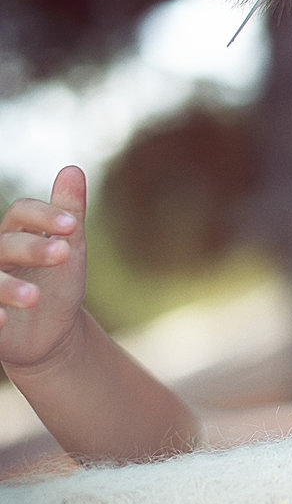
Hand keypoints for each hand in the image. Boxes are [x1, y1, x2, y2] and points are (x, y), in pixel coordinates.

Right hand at [0, 166, 88, 370]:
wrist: (52, 334)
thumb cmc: (59, 285)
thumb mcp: (69, 248)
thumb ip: (69, 213)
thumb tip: (72, 169)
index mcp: (16, 234)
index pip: (21, 212)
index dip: (44, 215)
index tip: (73, 226)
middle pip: (7, 243)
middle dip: (34, 249)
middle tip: (64, 255)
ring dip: (8, 286)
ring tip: (34, 297)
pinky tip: (3, 319)